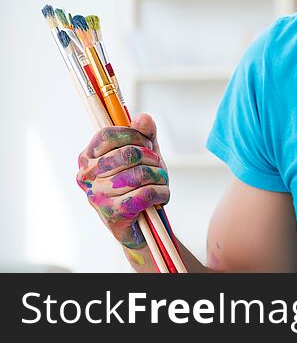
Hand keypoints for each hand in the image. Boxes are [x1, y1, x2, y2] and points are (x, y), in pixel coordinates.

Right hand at [76, 113, 169, 253]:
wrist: (138, 224)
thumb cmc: (138, 183)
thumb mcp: (142, 153)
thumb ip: (144, 133)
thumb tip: (143, 118)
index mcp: (88, 157)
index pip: (109, 134)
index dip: (135, 135)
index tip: (146, 144)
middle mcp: (86, 176)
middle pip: (129, 153)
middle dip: (153, 157)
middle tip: (156, 166)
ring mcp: (97, 195)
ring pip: (141, 174)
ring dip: (160, 176)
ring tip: (161, 181)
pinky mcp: (113, 213)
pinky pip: (147, 193)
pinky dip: (162, 192)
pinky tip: (161, 195)